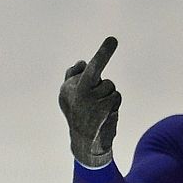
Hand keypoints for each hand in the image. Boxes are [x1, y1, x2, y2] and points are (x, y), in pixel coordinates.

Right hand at [60, 36, 121, 166]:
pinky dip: (113, 105)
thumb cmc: (78, 116)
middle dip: (104, 55)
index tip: (113, 39)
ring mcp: (92, 101)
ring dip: (109, 97)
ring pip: (110, 88)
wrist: (84, 143)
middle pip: (100, 75)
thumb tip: (81, 61)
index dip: (103, 53)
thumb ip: (72, 78)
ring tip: (100, 110)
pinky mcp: (104, 109)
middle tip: (112, 39)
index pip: (87, 69)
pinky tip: (104, 116)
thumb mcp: (69, 98)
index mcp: (67, 88)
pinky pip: (115, 98)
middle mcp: (78, 92)